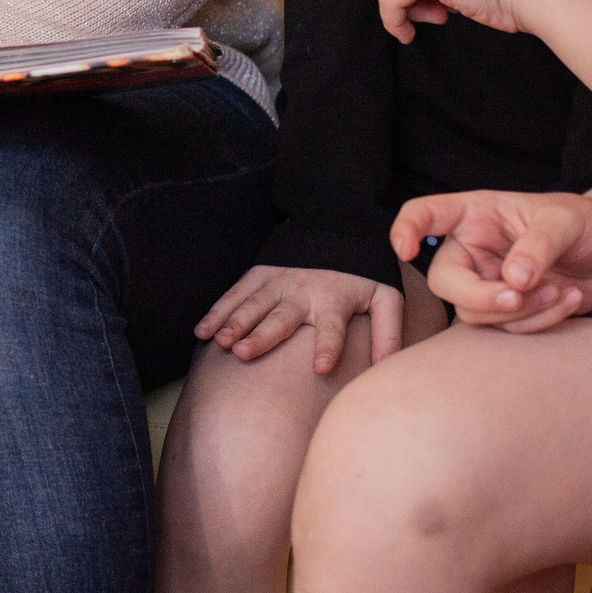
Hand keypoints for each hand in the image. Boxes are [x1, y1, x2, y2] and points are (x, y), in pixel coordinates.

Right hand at [195, 265, 403, 370]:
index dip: (327, 347)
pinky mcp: (261, 273)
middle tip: (244, 353)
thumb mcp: (387, 297)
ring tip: (220, 342)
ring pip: (253, 304)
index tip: (320, 368)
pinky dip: (219, 311)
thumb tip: (387, 367)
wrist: (339, 224)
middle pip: (282, 318)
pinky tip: (203, 331)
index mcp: (335, 300)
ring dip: (235, 322)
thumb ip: (388, 331)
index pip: (332, 328)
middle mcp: (304, 292)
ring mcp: (279, 281)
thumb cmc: (364, 272)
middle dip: (263, 335)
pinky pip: (236, 293)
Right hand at [391, 188, 591, 331]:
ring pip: (474, 313)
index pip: (425, 214)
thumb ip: (538, 245)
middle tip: (518, 295)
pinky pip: (506, 330)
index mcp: (474, 216)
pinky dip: (539, 322)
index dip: (406, 228)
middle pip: (443, 282)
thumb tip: (513, 280)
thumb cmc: (584, 222)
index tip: (405, 248)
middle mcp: (472, 250)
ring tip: (559, 292)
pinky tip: (568, 300)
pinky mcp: (507, 312)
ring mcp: (487, 283)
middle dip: (479, 296)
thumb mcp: (564, 221)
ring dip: (518, 312)